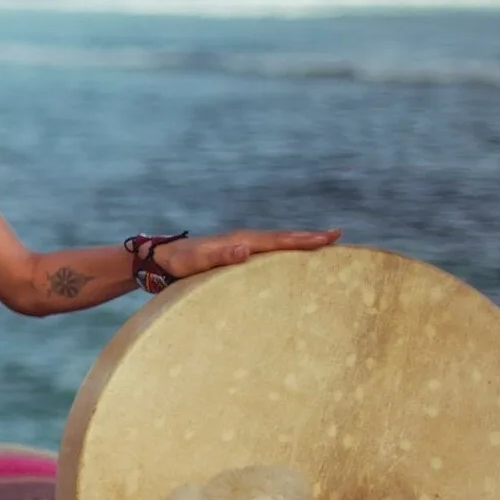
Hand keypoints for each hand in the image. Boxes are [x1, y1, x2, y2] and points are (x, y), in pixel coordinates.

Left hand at [154, 228, 339, 280]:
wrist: (160, 259)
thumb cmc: (178, 263)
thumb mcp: (197, 262)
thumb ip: (219, 256)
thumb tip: (245, 249)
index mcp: (241, 240)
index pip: (278, 240)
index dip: (304, 239)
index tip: (329, 238)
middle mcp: (244, 239)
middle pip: (283, 237)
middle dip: (310, 237)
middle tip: (338, 235)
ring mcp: (241, 245)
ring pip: (277, 243)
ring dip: (299, 242)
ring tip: (323, 243)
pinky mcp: (236, 253)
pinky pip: (267, 251)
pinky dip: (283, 250)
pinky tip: (289, 257)